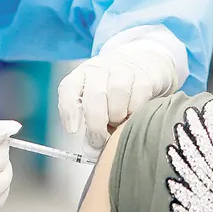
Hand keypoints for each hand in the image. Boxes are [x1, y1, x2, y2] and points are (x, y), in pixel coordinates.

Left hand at [58, 36, 181, 156]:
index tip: (72, 130)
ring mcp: (122, 69)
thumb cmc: (114, 89)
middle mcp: (100, 70)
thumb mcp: (97, 102)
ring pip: (116, 94)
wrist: (144, 62)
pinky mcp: (144, 75)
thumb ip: (91, 125)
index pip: (68, 89)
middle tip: (100, 140)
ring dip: (117, 116)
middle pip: (93, 96)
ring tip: (119, 124)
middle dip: (96, 125)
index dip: (68, 110)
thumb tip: (91, 149)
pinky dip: (135, 111)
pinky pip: (138, 95)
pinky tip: (133, 115)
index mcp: (82, 76)